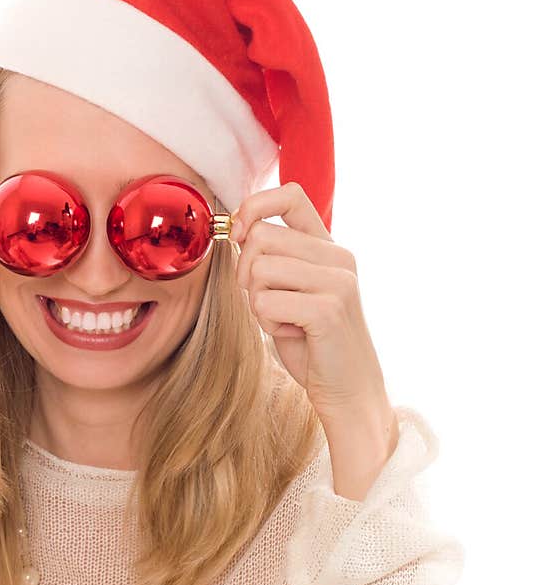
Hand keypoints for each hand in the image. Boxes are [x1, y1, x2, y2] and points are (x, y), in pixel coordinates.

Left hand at [229, 182, 390, 427]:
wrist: (349, 390)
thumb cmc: (312, 341)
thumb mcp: (290, 289)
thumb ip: (272, 256)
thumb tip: (236, 228)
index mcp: (328, 246)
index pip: (290, 194)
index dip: (254, 206)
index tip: (239, 235)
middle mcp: (338, 256)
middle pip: (260, 237)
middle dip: (247, 274)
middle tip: (270, 304)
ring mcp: (338, 282)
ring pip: (258, 269)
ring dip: (257, 303)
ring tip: (285, 321)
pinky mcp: (329, 310)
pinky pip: (264, 302)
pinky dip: (266, 323)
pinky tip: (292, 334)